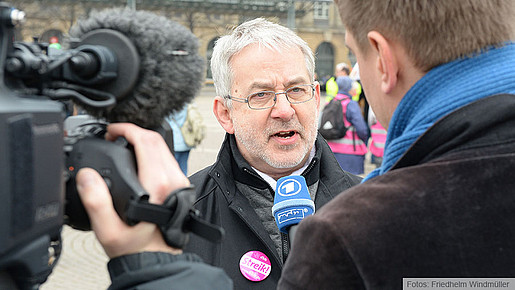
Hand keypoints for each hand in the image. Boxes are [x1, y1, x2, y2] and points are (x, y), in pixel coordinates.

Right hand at [76, 123, 188, 257]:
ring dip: (144, 141)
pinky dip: (152, 152)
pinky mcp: (181, 186)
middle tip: (114, 135)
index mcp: (157, 185)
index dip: (126, 129)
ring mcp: (179, 182)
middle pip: (157, 140)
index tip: (111, 131)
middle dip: (134, 131)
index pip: (146, 141)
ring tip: (123, 145)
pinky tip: (137, 159)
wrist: (157, 260)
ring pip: (164, 148)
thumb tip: (87, 176)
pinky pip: (168, 159)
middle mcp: (173, 180)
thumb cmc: (136, 248)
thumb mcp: (108, 230)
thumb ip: (96, 202)